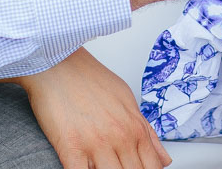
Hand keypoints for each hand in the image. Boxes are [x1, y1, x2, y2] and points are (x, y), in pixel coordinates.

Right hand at [15, 48, 169, 168]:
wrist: (58, 63)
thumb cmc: (89, 79)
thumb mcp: (127, 100)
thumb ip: (147, 132)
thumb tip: (163, 158)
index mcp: (135, 128)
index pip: (153, 167)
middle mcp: (120, 137)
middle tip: (117, 166)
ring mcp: (96, 144)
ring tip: (100, 168)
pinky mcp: (70, 147)